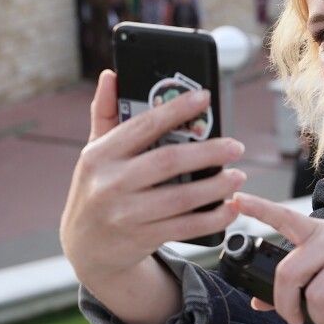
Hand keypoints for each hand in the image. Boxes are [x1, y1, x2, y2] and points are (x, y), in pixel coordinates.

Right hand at [60, 70, 245, 288]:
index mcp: (99, 155)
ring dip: (216, 186)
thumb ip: (105, 115)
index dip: (176, 109)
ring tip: (238, 176)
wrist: (85, 249)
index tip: (205, 97)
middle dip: (208, 152)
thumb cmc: (97, 190)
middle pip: (168, 161)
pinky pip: (185, 227)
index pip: (143, 125)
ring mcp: (125, 215)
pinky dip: (212, 218)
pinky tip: (229, 208)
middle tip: (236, 146)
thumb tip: (111, 75)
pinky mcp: (142, 239)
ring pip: (181, 198)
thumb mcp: (94, 154)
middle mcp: (110, 184)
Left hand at [233, 193, 323, 323]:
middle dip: (286, 306)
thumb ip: (302, 281)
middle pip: (289, 274)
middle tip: (297, 320)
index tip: (236, 199)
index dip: (258, 208)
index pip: (285, 217)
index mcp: (322, 233)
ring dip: (320, 321)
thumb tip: (258, 303)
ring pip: (318, 298)